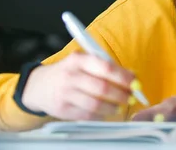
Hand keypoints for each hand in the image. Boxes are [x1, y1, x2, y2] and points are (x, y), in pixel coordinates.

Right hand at [21, 52, 135, 120]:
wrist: (39, 85)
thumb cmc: (70, 72)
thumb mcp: (85, 62)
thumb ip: (107, 67)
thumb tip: (133, 76)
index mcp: (79, 59)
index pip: (106, 68)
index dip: (124, 77)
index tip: (136, 83)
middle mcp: (70, 75)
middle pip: (102, 88)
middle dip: (121, 94)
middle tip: (131, 97)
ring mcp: (64, 93)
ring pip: (95, 104)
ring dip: (112, 107)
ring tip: (119, 107)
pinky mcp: (61, 109)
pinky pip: (86, 115)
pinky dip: (99, 116)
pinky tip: (104, 113)